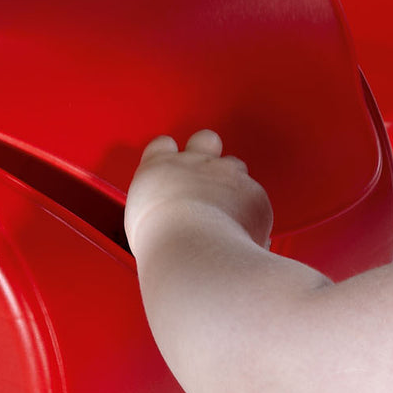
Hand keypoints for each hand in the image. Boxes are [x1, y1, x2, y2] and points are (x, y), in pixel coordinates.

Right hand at [125, 130, 273, 257]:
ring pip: (235, 165)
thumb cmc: (160, 246)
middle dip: (208, 153)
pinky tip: (241, 234)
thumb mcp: (137, 226)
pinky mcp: (252, 191)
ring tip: (224, 215)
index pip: (162, 145)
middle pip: (205, 139)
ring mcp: (226, 173)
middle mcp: (194, 163)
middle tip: (204, 180)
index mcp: (158, 168)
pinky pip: (255, 197)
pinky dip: (251, 214)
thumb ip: (151, 213)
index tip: (170, 173)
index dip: (168, 155)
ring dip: (232, 184)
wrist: (193, 253)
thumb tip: (160, 224)